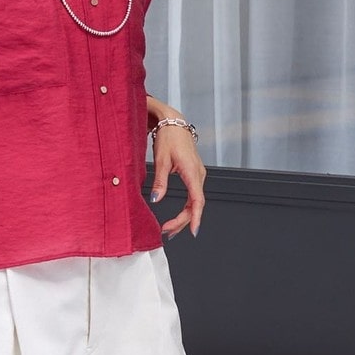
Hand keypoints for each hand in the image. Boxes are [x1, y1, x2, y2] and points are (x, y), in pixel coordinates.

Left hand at [150, 124, 206, 238]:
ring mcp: (198, 175)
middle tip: (166, 231)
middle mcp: (199, 175)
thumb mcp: (161, 160)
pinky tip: (179, 218)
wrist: (174, 123)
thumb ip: (160, 182)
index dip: (195, 217)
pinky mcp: (194, 175)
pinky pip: (193, 196)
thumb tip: (156, 199)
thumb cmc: (169, 137)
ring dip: (184, 217)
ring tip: (170, 229)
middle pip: (195, 205)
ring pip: (194, 202)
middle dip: (182, 221)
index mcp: (193, 172)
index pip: (197, 200)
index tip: (193, 231)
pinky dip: (186, 209)